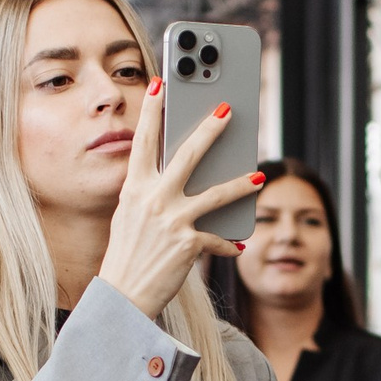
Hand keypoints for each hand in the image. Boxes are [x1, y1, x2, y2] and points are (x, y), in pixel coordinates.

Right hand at [97, 78, 262, 320]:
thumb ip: (148, 193)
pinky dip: (228, 243)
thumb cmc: (127, 255)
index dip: (152, 111)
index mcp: (134, 189)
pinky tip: (237, 245)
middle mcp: (152, 200)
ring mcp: (172, 220)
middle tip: (228, 111)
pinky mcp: (188, 244)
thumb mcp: (129, 217)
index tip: (159, 84)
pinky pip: (217, 238)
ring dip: (241, 184)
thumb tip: (175, 176)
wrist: (123, 296)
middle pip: (188, 155)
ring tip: (257, 177)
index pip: (144, 142)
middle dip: (210, 130)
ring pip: (216, 194)